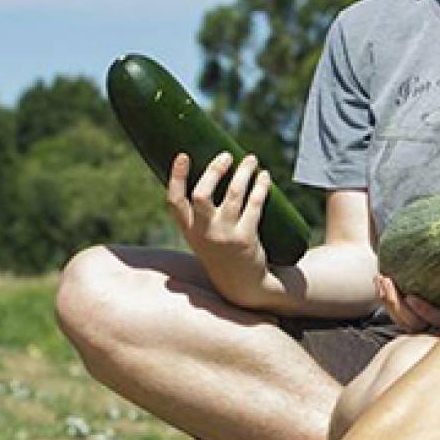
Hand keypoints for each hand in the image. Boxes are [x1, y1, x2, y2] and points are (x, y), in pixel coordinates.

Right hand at [166, 152, 273, 304]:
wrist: (241, 284)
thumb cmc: (222, 251)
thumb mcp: (202, 236)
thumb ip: (199, 214)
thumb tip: (213, 171)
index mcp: (188, 231)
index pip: (174, 202)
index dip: (176, 177)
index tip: (183, 155)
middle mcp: (203, 233)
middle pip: (202, 195)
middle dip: (214, 170)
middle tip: (227, 155)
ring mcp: (224, 236)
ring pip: (233, 194)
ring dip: (244, 172)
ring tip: (251, 159)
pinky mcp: (246, 238)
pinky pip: (254, 204)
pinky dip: (260, 186)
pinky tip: (264, 176)